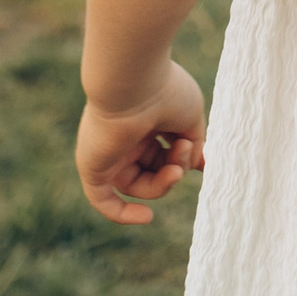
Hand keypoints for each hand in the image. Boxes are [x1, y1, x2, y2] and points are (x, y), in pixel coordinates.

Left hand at [76, 60, 205, 228]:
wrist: (134, 79)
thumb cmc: (165, 91)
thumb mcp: (190, 118)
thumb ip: (194, 144)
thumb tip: (198, 166)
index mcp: (146, 121)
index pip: (165, 152)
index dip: (185, 160)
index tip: (203, 159)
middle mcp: (125, 137)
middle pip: (153, 171)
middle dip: (174, 170)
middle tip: (184, 153)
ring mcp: (109, 152)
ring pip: (137, 185)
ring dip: (163, 183)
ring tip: (175, 168)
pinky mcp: (92, 165)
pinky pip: (102, 199)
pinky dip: (122, 213)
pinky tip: (146, 216)